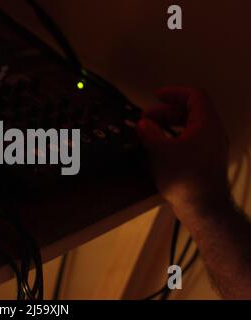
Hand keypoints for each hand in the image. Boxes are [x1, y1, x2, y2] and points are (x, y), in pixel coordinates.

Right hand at [137, 86, 230, 220]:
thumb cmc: (186, 179)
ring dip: (169, 125)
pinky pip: (191, 140)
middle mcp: (213, 133)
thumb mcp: (160, 151)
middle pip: (190, 111)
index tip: (157, 95)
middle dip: (166, 111)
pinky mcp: (206, 160)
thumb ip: (150, 132)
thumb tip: (143, 123)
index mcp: (206, 124)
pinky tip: (160, 147)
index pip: (194, 96)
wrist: (203, 208)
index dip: (174, 93)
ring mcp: (211, 147)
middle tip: (147, 118)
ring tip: (150, 132)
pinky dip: (174, 137)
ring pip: (190, 127)